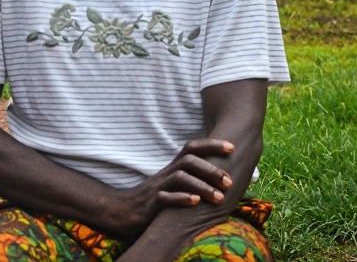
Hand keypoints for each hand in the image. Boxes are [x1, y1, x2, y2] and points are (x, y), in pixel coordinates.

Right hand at [111, 139, 234, 234]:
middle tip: (229, 182)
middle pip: (188, 161)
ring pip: (179, 178)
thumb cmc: (156, 199)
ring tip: (219, 197)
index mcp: (173, 168)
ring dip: (202, 186)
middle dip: (211, 169)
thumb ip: (192, 177)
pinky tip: (195, 202)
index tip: (232, 147)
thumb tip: (221, 175)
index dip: (211, 145)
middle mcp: (166, 174)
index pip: (191, 148)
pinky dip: (181, 198)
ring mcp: (158, 187)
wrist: (124, 210)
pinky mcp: (151, 204)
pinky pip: (165, 198)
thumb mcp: (173, 185)